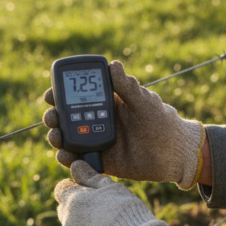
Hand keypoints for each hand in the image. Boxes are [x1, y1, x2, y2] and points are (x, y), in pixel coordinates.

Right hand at [43, 60, 204, 187]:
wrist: (175, 154)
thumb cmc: (162, 122)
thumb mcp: (144, 102)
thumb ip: (128, 87)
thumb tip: (114, 64)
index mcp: (105, 103)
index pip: (76, 95)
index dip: (60, 94)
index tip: (50, 95)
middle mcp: (96, 121)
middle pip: (65, 118)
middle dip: (53, 117)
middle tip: (53, 118)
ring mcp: (96, 141)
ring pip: (68, 139)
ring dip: (57, 138)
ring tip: (57, 138)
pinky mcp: (101, 161)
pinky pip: (79, 160)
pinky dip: (68, 160)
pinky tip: (66, 157)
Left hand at [54, 160, 167, 225]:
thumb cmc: (126, 214)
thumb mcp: (111, 188)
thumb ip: (90, 177)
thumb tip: (75, 165)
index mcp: (72, 202)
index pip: (61, 189)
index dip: (75, 187)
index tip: (89, 190)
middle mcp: (67, 224)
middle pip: (66, 211)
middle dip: (78, 209)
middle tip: (101, 210)